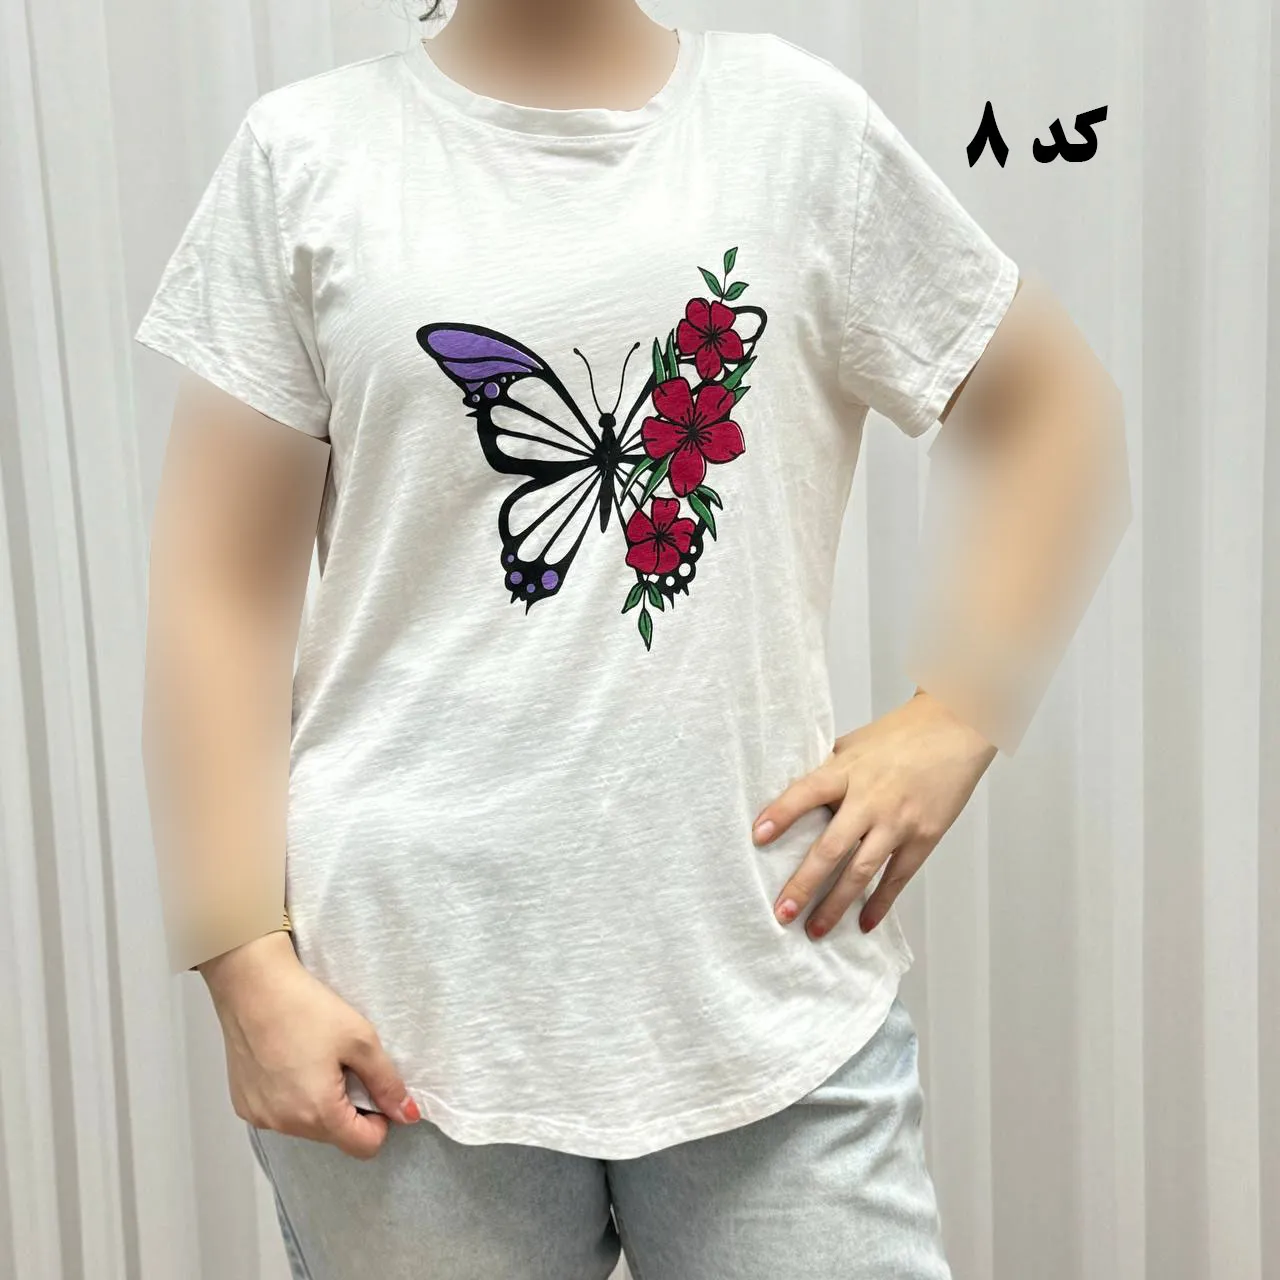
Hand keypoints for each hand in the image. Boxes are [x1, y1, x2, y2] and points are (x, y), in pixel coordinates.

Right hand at [199, 930, 421, 1159]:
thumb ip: (387, 1082)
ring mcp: (260, 1117)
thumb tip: (408, 1115)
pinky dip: (292, 1097)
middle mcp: (284, 1125)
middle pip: (334, 1136)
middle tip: (342, 1064)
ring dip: (319, 1103)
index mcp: (317, 1113)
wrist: (252, 984)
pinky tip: (289, 1062)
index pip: (363, 1146)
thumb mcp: (361, 1040)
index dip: (379, 1120)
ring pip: (306, 1127)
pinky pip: (280, 1114)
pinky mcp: (243, 1104)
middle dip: (348, 1108)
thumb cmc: (307, 1008)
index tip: (373, 1086)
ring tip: (314, 1059)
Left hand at [753, 690, 996, 938]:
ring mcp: (898, 822)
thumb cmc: (900, 734)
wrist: (956, 729)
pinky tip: (863, 924)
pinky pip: (897, 877)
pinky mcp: (924, 837)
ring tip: (815, 930)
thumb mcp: (854, 744)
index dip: (781, 814)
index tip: (758, 837)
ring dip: (835, 905)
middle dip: (804, 884)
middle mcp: (870, 799)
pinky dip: (880, 903)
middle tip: (782, 912)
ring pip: (861, 871)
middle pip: (831, 848)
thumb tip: (797, 797)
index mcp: (847, 771)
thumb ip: (828, 770)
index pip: (806, 793)